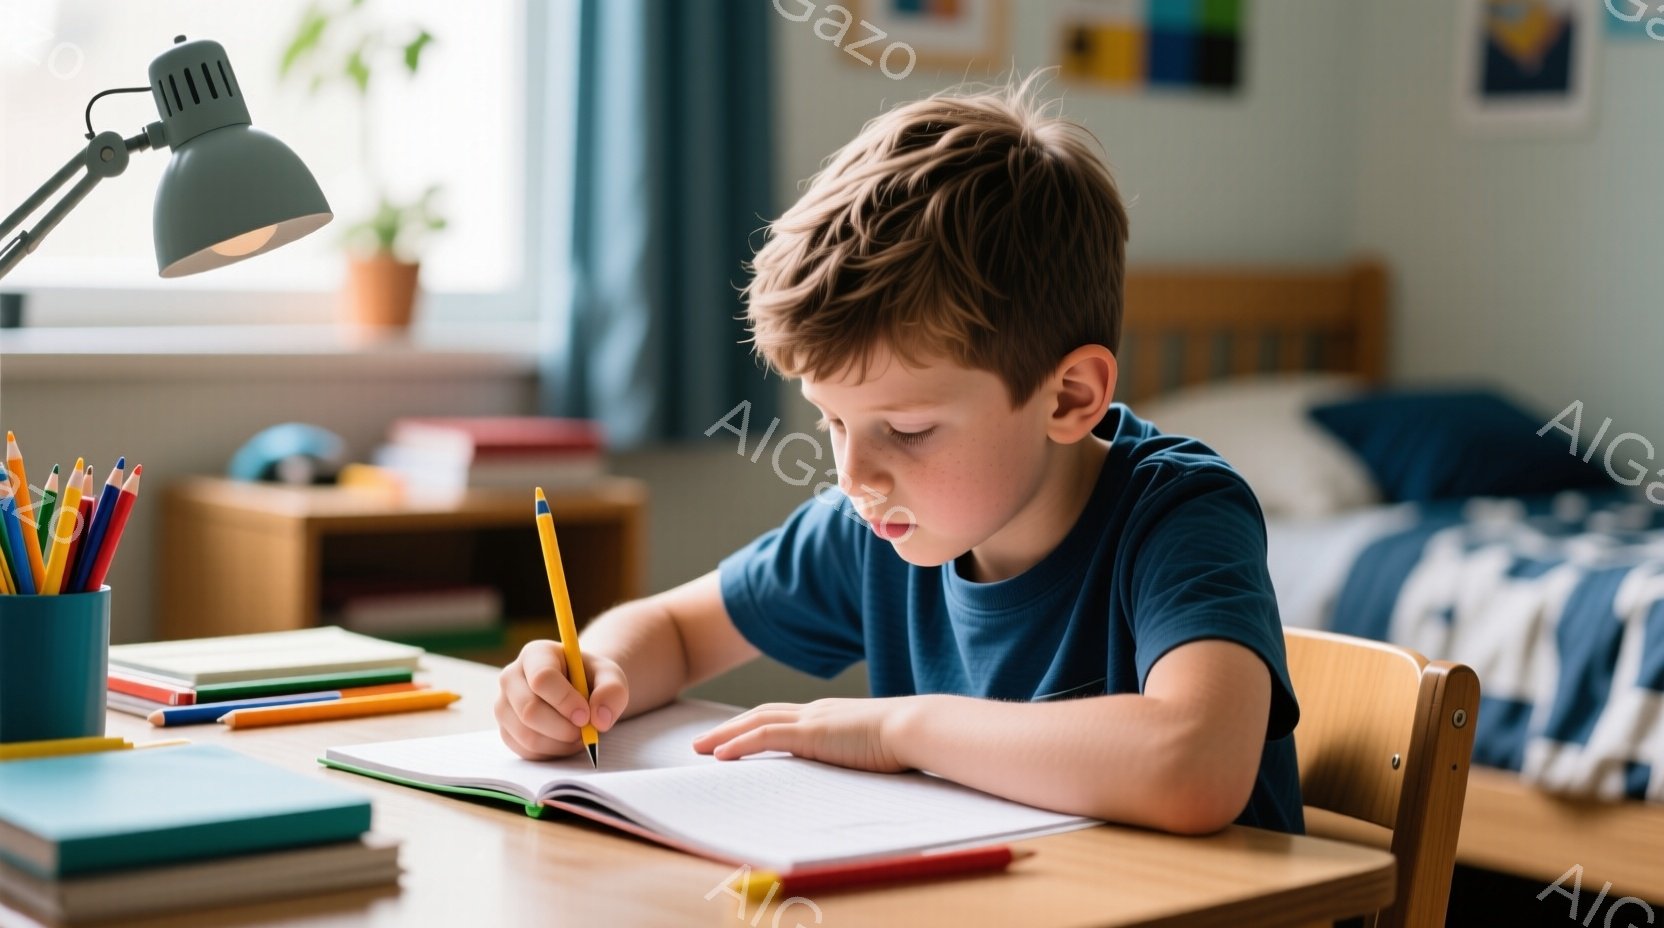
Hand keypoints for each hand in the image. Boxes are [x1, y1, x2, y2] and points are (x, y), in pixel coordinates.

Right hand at [496, 639, 627, 760]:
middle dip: (564, 728)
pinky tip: (567, 741)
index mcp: (536, 654)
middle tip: (586, 730)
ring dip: (561, 743)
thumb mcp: (610, 676)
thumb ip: (612, 690)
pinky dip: (552, 752)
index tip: (586, 714)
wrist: (577, 692)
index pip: (542, 678)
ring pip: (527, 735)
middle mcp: (511, 677)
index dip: (565, 700)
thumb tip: (599, 718)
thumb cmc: (591, 679)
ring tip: (580, 734)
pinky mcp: (506, 730)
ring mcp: (504, 705)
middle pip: (530, 710)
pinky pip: (527, 751)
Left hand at [690, 697, 915, 773]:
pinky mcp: (811, 733)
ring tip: (698, 749)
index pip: (783, 718)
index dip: (755, 727)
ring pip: (755, 723)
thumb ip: (860, 758)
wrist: (917, 727)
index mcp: (830, 716)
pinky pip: (764, 736)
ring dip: (723, 735)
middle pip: (761, 715)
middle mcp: (815, 712)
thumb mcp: (876, 751)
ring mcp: (812, 720)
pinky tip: (719, 755)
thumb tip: (861, 775)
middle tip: (701, 743)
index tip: (735, 739)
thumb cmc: (907, 743)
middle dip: (728, 729)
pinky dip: (738, 744)